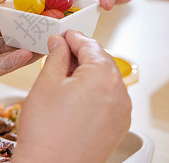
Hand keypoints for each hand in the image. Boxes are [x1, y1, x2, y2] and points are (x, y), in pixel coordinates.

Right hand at [13, 31, 130, 162]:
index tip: (63, 36)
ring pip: (106, 81)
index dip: (73, 37)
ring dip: (88, 74)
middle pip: (101, 62)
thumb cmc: (46, 132)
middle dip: (81, 55)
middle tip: (60, 53)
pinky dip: (95, 92)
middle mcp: (119, 94)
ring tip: (64, 77)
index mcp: (103, 77)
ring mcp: (121, 113)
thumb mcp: (47, 82)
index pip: (90, 45)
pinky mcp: (118, 127)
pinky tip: (75, 97)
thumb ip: (57, 56)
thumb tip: (59, 43)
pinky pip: (109, 99)